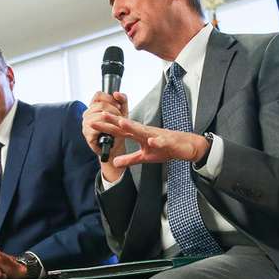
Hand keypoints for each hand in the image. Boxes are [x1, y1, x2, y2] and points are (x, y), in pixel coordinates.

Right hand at [84, 91, 128, 178]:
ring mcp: (86, 125)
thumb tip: (116, 93)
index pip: (98, 95)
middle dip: (114, 110)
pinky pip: (98, 127)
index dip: (110, 98)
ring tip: (119, 125)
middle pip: (100, 104)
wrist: (115, 148)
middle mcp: (87, 114)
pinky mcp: (88, 135)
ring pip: (100, 115)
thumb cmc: (118, 130)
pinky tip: (114, 131)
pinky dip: (108, 128)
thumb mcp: (122, 113)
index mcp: (93, 107)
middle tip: (121, 118)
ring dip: (113, 119)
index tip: (118, 106)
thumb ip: (122, 101)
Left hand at [89, 115, 209, 169]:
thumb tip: (115, 163)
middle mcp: (145, 132)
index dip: (106, 127)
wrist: (185, 147)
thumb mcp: (144, 157)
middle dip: (114, 121)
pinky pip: (161, 142)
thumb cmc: (165, 149)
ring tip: (121, 123)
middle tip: (101, 115)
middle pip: (127, 126)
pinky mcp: (168, 142)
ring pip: (143, 130)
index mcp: (139, 135)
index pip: (119, 131)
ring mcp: (156, 136)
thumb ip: (129, 159)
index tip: (93, 123)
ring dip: (133, 127)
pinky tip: (151, 141)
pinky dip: (156, 142)